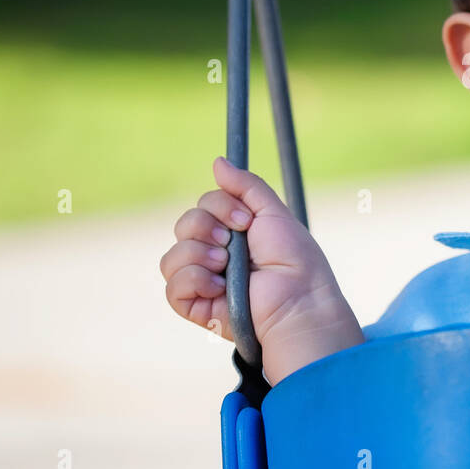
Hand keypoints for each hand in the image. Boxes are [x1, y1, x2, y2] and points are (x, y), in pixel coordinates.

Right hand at [160, 156, 341, 347]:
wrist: (298, 299)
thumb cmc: (293, 259)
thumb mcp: (272, 212)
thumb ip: (245, 185)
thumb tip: (217, 161)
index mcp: (232, 232)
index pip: (203, 206)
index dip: (219, 207)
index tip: (246, 220)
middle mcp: (215, 254)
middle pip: (183, 225)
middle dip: (206, 228)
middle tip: (233, 243)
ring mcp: (204, 281)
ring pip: (172, 257)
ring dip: (199, 255)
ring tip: (226, 266)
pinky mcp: (197, 306)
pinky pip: (172, 287)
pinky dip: (194, 281)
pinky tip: (219, 288)